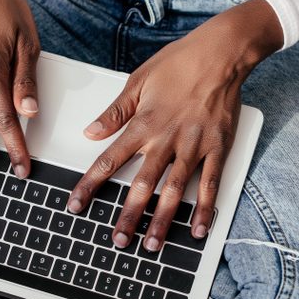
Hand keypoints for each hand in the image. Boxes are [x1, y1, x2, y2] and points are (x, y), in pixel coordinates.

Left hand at [65, 0, 283, 252]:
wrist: (222, 53)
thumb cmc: (179, 62)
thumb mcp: (139, 81)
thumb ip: (115, 112)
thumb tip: (90, 133)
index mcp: (143, 123)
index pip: (110, 160)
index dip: (90, 185)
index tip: (76, 205)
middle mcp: (167, 139)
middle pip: (142, 184)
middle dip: (129, 215)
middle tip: (118, 241)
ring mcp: (194, 146)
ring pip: (174, 190)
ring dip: (163, 220)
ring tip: (152, 245)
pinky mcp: (218, 148)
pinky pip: (210, 183)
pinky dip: (204, 208)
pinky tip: (197, 229)